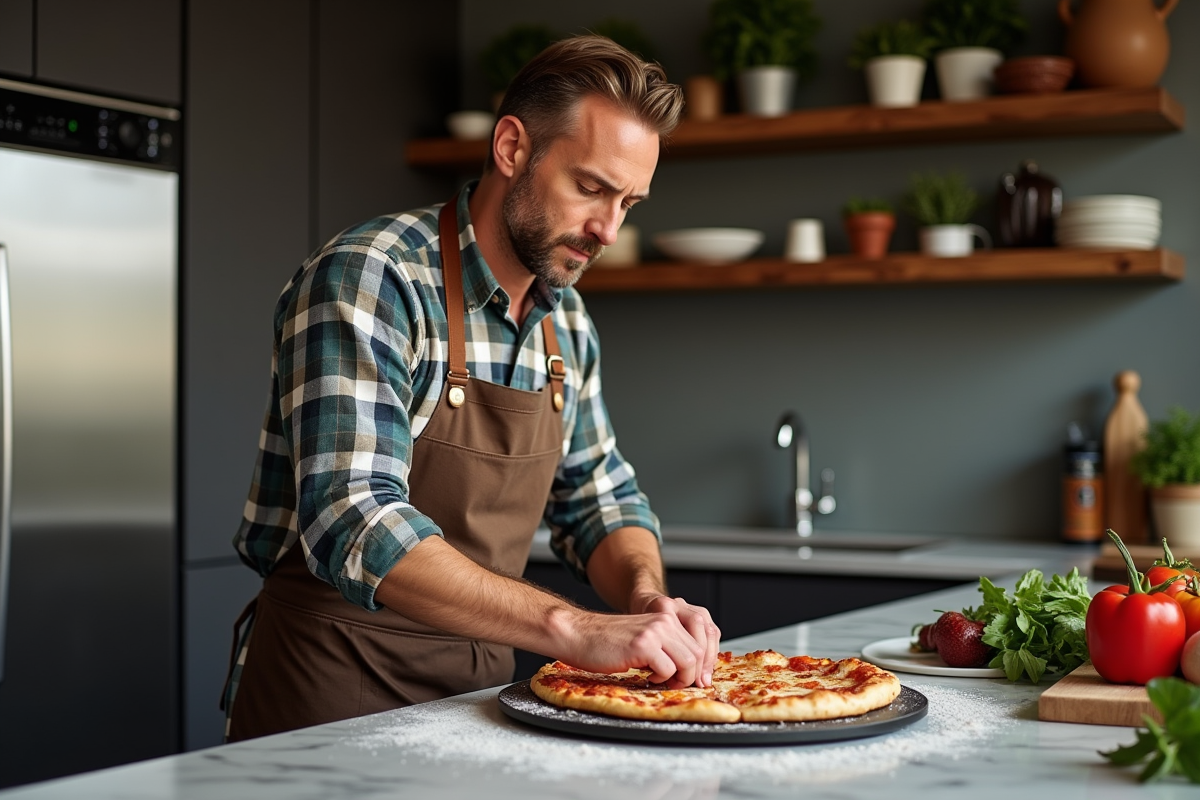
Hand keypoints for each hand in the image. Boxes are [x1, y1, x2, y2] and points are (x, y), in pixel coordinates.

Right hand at [554, 598, 720, 688]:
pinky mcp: (643, 645)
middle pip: (698, 654)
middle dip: (690, 675)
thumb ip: (663, 646)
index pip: (698, 644)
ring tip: (659, 680)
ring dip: (678, 678)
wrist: (577, 634)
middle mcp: (665, 620)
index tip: (690, 681)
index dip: (697, 667)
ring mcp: (655, 631)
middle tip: (674, 684)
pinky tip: (645, 676)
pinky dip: (660, 679)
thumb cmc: (605, 641)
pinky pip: (668, 669)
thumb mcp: (642, 637)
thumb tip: (686, 670)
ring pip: (688, 662)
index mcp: (666, 617)